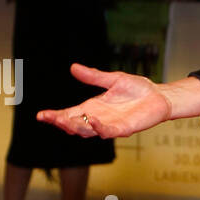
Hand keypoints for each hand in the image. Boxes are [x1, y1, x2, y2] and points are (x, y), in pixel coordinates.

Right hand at [36, 64, 172, 138]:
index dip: (55, 116)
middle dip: (61, 122)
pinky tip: (91, 120)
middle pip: (74, 125)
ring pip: (88, 132)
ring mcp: (110, 125)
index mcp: (92, 107)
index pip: (69, 114)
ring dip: (76, 127)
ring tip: (65, 121)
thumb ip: (93, 76)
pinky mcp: (124, 129)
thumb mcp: (112, 79)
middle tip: (49, 118)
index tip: (41, 115)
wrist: (159, 96)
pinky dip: (99, 128)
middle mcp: (98, 118)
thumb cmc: (137, 88)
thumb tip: (73, 67)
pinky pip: (108, 132)